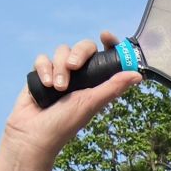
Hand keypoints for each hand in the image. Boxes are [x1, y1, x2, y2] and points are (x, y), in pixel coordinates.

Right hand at [0, 31, 142, 170]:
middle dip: (78, 54)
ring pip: (61, 51)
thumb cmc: (64, 124)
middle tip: (74, 67)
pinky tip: (45, 84)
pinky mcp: (41, 74)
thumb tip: (138, 75)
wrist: (33, 134)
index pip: (104, 56)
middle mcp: (79, 76)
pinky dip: (43, 69)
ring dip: (58, 67)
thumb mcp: (91, 103)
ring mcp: (60, 74)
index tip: (106, 36)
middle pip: (83, 47)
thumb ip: (112, 87)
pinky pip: (42, 59)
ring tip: (57, 88)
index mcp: (95, 82)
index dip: (108, 44)